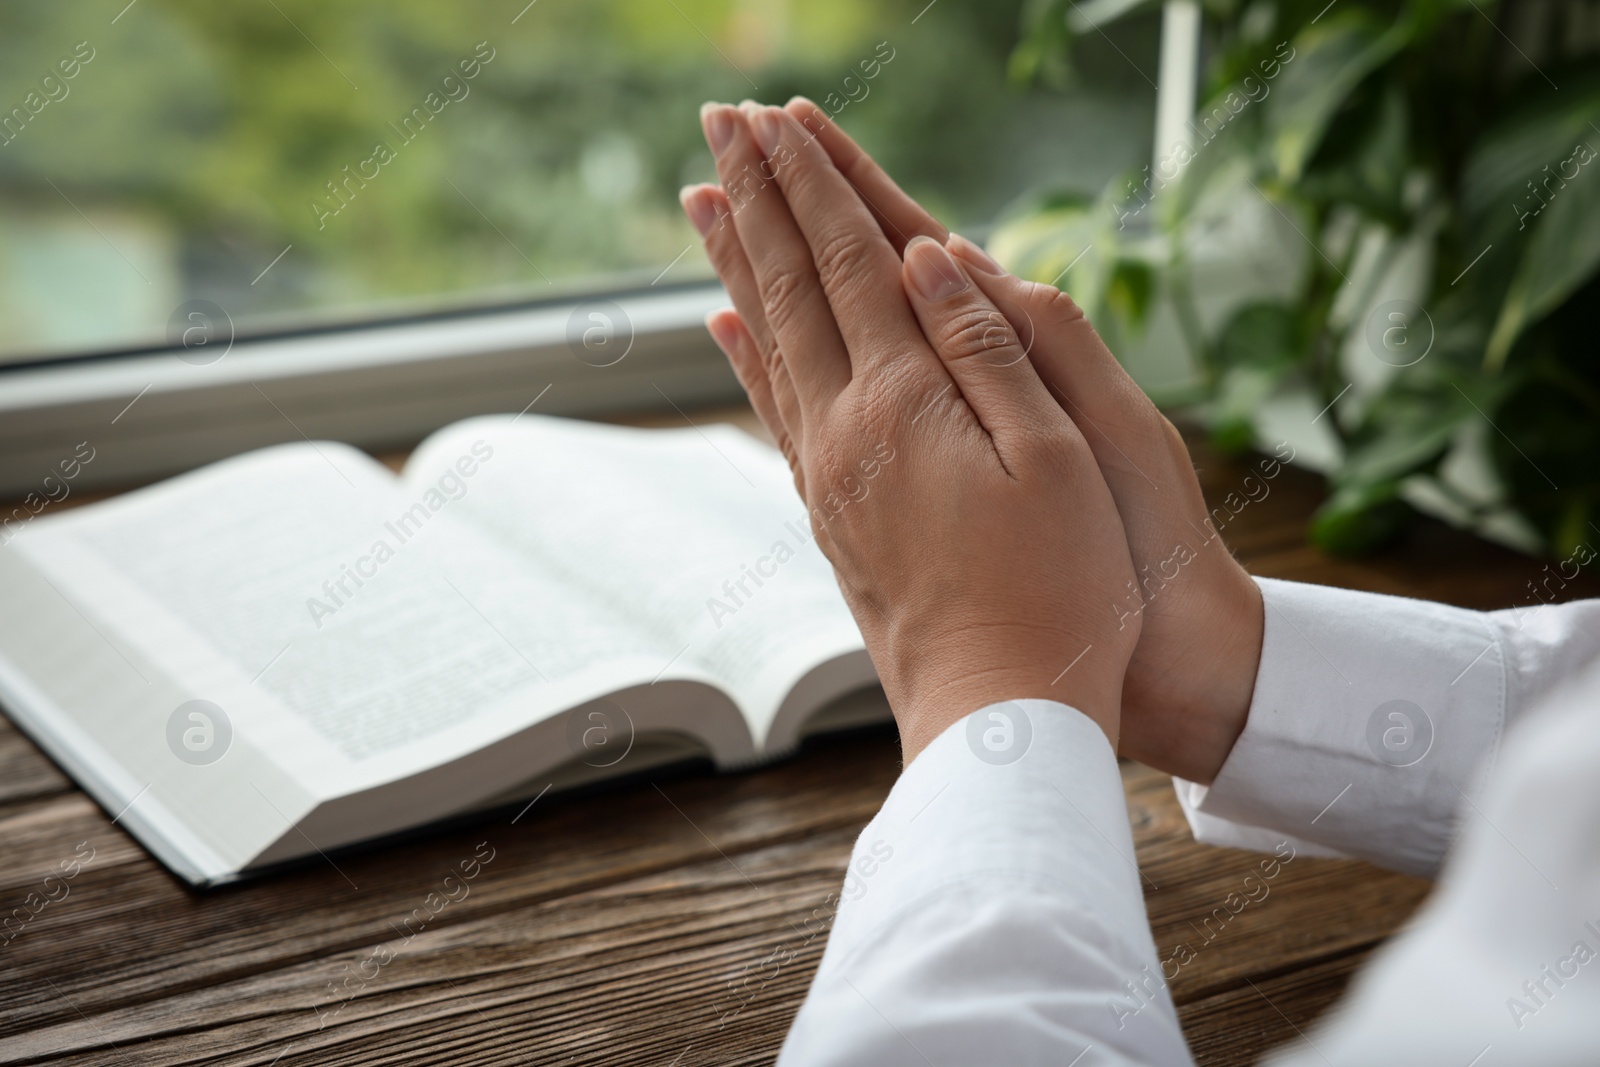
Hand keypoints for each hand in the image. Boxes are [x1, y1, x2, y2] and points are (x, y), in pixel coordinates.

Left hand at [680, 102, 1140, 759]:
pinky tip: (724, 327)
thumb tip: (924, 256)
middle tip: (720, 123)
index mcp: (906, 403)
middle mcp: (845, 431)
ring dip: (737, 261)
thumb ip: (987, 346)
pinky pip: (774, 412)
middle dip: (758, 196)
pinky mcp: (829, 517)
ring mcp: (827, 477)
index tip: (775, 117)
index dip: (813, 184)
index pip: (848, 262)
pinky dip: (745, 356)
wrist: (1001, 715)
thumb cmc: (1060, 591)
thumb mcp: (1057, 457)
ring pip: (767, 342)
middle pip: (790, 288)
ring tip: (704, 198)